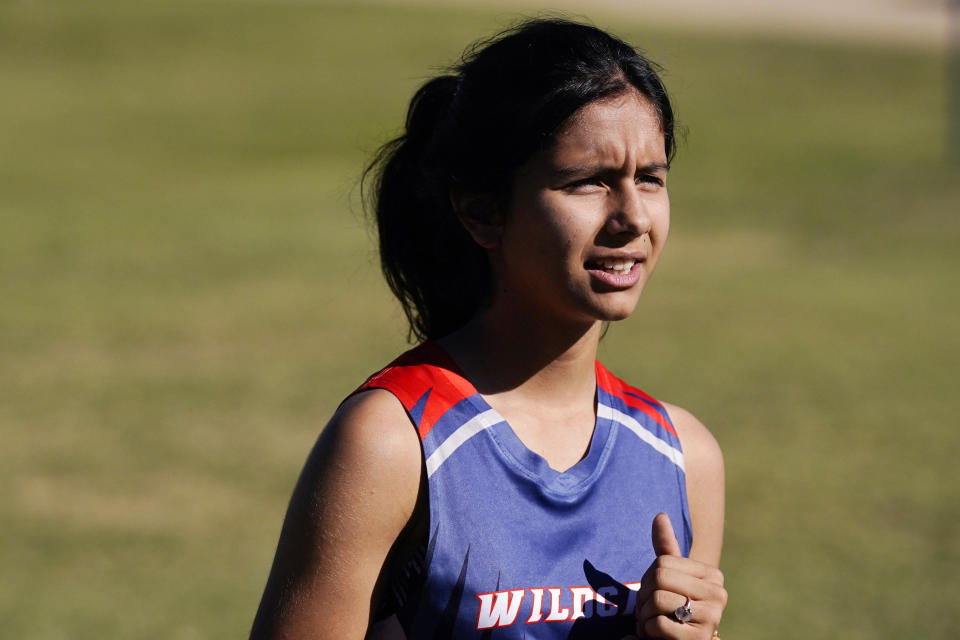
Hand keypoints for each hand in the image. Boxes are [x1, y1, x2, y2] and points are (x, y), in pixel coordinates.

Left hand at [634, 513, 726, 638]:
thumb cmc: (674, 607)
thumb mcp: (670, 577)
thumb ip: (666, 549)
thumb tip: (660, 515)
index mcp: (713, 575)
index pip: (663, 562)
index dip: (648, 578)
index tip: (652, 592)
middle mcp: (718, 594)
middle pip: (660, 578)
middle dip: (643, 596)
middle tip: (646, 609)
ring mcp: (712, 618)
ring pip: (658, 600)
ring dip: (644, 615)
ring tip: (651, 622)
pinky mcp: (700, 639)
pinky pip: (659, 625)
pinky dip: (648, 631)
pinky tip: (656, 635)